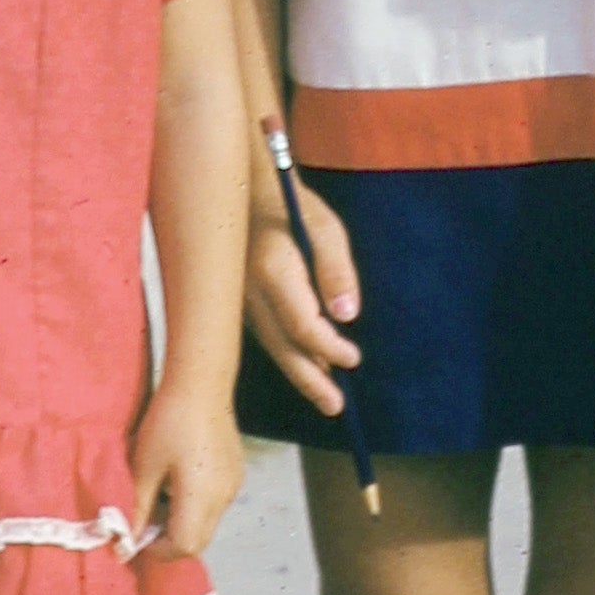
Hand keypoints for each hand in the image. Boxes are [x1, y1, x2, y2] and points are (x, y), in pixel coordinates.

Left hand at [130, 379, 246, 560]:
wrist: (201, 382)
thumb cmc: (168, 420)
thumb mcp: (144, 464)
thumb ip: (136, 507)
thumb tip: (125, 540)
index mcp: (201, 497)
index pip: (184, 547)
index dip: (158, 551)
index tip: (138, 537)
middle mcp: (223, 497)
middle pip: (199, 542)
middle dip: (170, 542)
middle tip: (145, 523)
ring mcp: (233, 485)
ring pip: (208, 524)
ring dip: (183, 523)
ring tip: (159, 498)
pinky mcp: (236, 473)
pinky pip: (216, 504)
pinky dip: (196, 506)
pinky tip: (179, 479)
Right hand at [244, 174, 361, 415]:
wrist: (243, 188)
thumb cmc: (291, 205)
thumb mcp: (324, 228)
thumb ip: (336, 271)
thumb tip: (348, 317)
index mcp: (273, 272)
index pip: (303, 326)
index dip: (330, 348)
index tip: (354, 357)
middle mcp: (251, 293)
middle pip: (283, 347)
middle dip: (311, 380)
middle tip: (335, 407)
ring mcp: (240, 298)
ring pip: (272, 344)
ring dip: (299, 370)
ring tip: (325, 394)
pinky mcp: (240, 299)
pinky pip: (265, 333)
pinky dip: (286, 351)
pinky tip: (305, 361)